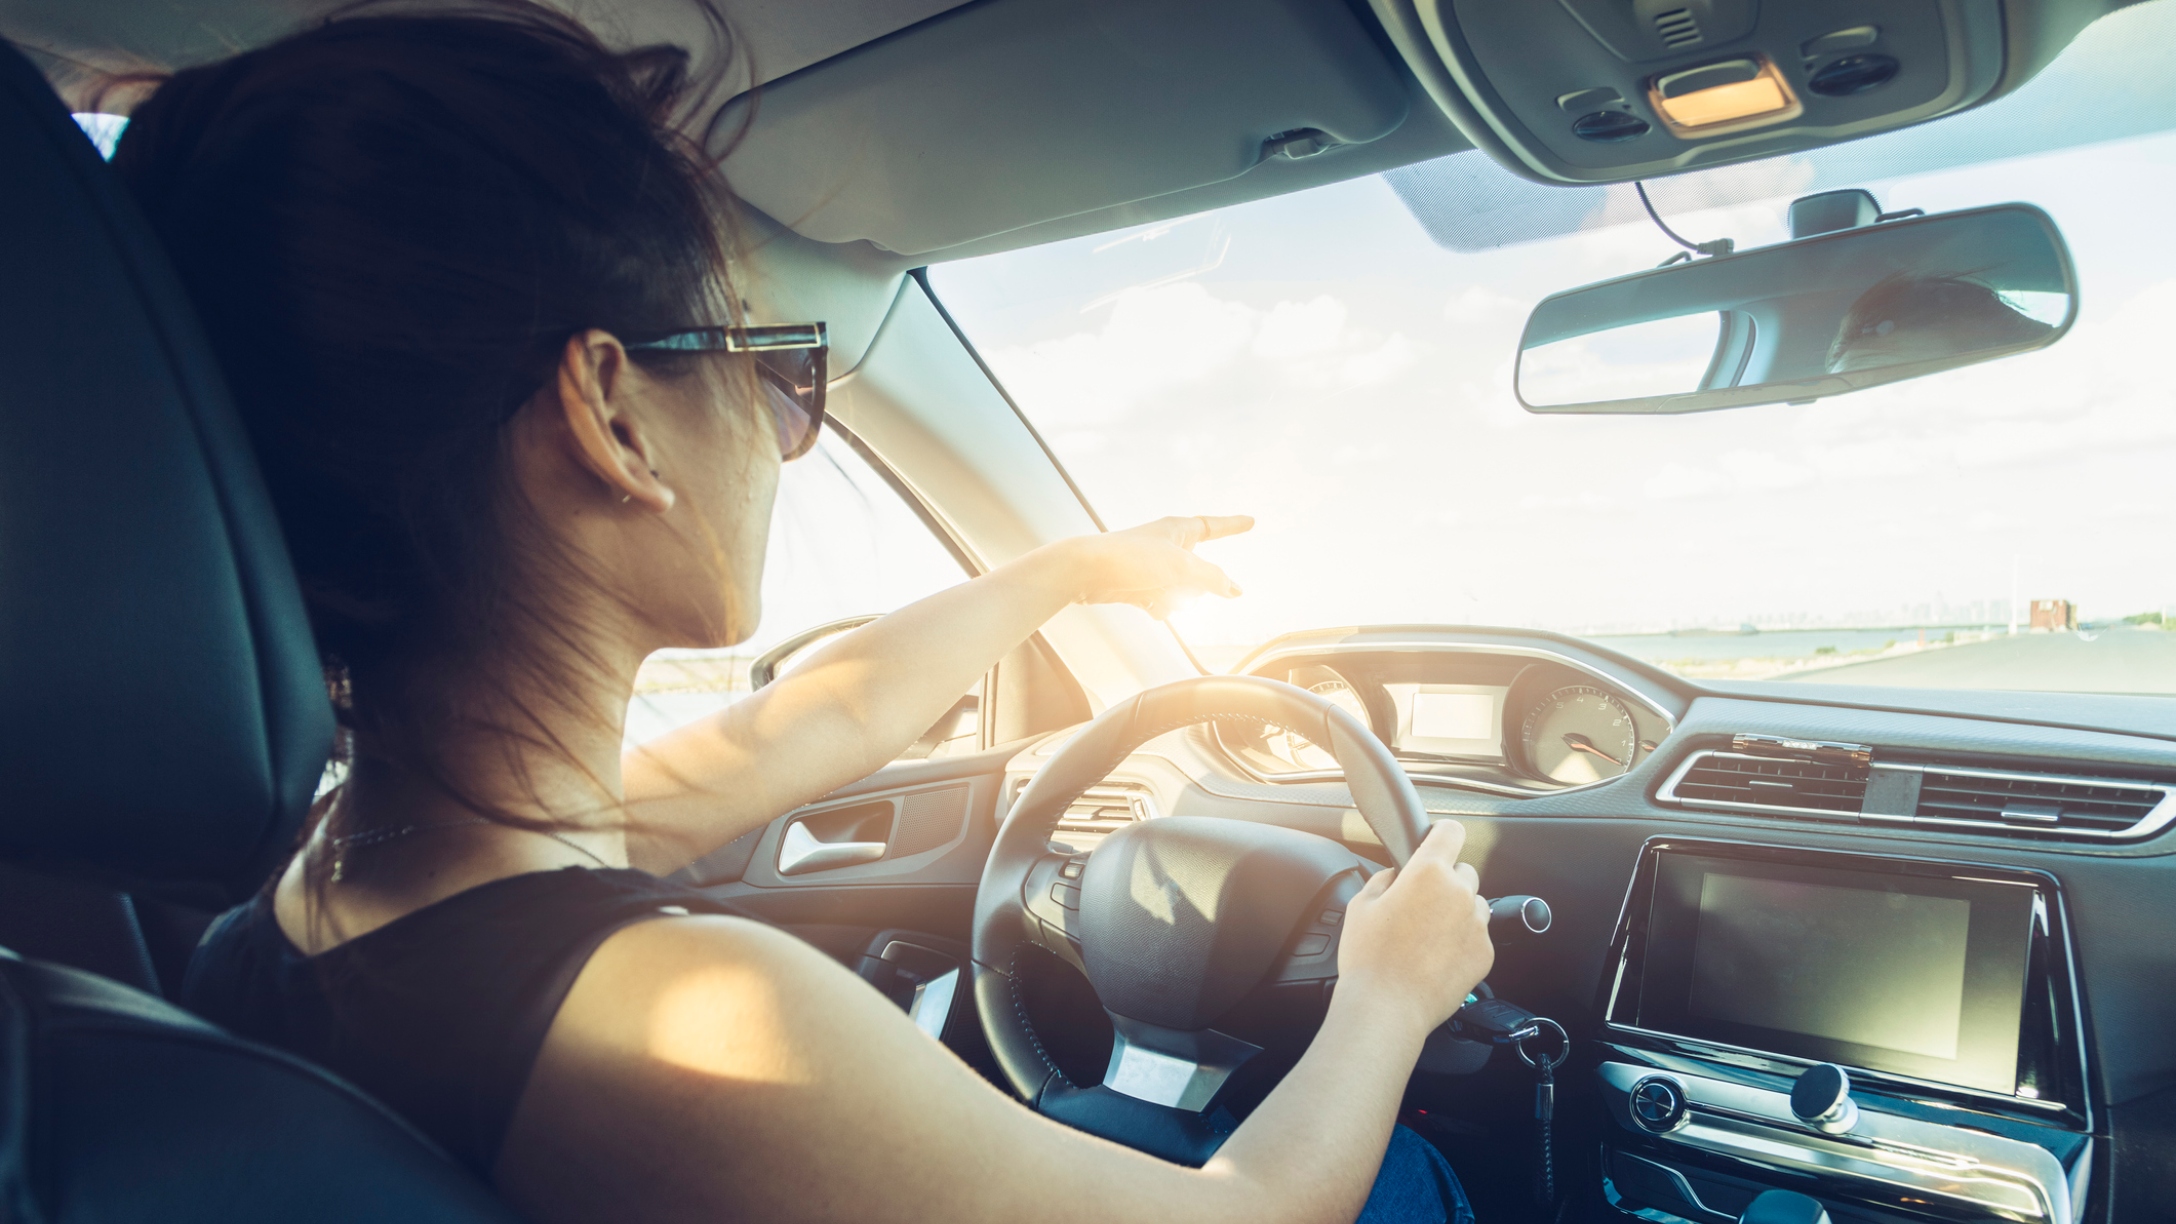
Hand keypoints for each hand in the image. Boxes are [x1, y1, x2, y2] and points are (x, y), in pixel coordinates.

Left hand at [1061, 515, 1251, 619]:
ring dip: (1175, 598)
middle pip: (1200, 572)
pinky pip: (1163, 602)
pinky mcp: (1139, 586)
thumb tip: (1236, 590)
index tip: (1250, 521)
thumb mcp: (1182, 567)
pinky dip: (1160, 606)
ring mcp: (1153, 567)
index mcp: (1178, 530)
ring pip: (1183, 591)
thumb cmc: (1131, 559)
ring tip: (1154, 592)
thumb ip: (1213, 579)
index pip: (1214, 526)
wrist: (1086, 572)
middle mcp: (1167, 546)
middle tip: (1171, 580)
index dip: (1234, 525)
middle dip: (1193, 584)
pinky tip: (1148, 606)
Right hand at [1334, 821, 1494, 1035]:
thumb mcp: (1360, 905)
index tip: (1436, 842)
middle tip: (1420, 905)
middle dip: (1444, 881)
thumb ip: (1384, 879)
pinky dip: (1462, 941)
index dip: (1441, 834)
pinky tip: (1436, 957)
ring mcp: (1476, 924)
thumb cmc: (1370, 958)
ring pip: (1474, 903)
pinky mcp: (1485, 953)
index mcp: (1428, 873)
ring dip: (1457, 911)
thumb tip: (1397, 876)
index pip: (1451, 831)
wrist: (1387, 1007)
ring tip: (1428, 935)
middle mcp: (1459, 893)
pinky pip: (1478, 935)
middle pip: (1463, 871)